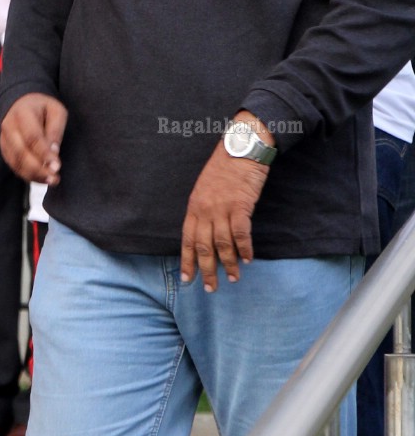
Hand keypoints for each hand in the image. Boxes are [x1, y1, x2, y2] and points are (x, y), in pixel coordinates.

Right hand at [0, 93, 68, 183]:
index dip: (44, 153)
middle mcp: (9, 127)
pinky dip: (28, 175)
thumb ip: (55, 130)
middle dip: (38, 168)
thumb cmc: (42, 108)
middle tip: (55, 178)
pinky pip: (14, 166)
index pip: (32, 137)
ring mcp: (4, 140)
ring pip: (16, 162)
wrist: (20, 104)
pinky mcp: (5, 150)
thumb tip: (54, 152)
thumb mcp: (55, 110)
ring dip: (34, 175)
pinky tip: (42, 179)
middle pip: (21, 152)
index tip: (57, 166)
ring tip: (52, 181)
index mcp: (22, 113)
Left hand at [180, 123, 270, 291]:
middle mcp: (205, 209)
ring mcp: (222, 208)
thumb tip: (207, 231)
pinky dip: (244, 248)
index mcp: (194, 206)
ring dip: (228, 264)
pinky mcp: (240, 205)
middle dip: (206, 270)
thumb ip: (204, 209)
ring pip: (222, 244)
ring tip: (234, 278)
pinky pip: (240, 233)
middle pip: (202, 246)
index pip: (187, 239)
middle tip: (210, 288)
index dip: (187, 260)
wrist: (241, 147)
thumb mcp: (206, 188)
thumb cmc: (225, 167)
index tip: (187, 279)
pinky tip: (248, 259)